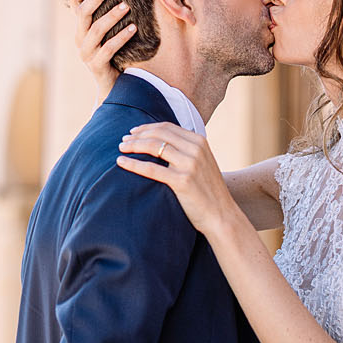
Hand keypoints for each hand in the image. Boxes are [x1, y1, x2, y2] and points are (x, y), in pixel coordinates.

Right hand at [70, 0, 136, 104]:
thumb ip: (109, 16)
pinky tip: (133, 27)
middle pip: (83, 14)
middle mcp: (80, 39)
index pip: (74, 5)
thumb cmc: (115, 55)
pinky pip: (109, 48)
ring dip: (111, 16)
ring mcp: (87, 53)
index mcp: (81, 29)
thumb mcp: (109, 34)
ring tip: (126, 6)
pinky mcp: (97, 66)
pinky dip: (121, 36)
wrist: (113, 87)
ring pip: (96, 30)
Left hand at [116, 124, 235, 236]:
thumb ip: (188, 151)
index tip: (133, 132)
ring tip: (121, 149)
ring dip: (133, 146)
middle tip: (123, 141)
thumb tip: (164, 143)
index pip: (167, 127)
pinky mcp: (182, 181)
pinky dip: (133, 164)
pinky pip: (151, 168)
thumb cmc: (208, 192)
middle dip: (137, 135)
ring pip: (153, 147)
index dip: (147, 128)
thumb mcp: (203, 164)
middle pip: (159, 134)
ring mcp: (189, 164)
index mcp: (199, 142)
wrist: (221, 215)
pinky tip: (121, 162)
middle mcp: (196, 149)